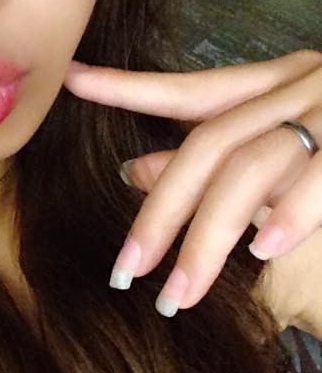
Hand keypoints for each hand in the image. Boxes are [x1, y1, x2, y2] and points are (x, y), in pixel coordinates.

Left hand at [63, 49, 321, 329]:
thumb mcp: (292, 128)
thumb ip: (220, 150)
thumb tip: (136, 167)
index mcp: (283, 81)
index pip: (193, 88)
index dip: (130, 86)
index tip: (73, 83)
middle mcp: (305, 86)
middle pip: (211, 144)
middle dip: (164, 211)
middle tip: (127, 269)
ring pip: (253, 165)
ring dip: (211, 234)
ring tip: (179, 292)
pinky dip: (295, 210)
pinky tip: (265, 250)